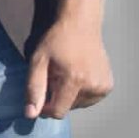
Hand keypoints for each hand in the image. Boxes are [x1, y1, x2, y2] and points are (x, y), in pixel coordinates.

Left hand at [24, 0, 113, 119]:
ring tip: (67, 72)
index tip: (42, 93)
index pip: (58, 111)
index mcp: (75, 79)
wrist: (81, 23)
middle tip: (55, 75)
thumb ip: (34, 87)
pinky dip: (81, 91)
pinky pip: (90, 99)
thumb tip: (30, 114)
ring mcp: (103, 86)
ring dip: (70, 94)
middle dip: (58, 96)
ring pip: (79, 105)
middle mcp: (92, 85)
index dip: (46, 106)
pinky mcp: (108, 85)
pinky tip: (78, 73)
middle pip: (68, 108)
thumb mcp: (38, 59)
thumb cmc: (57, 40)